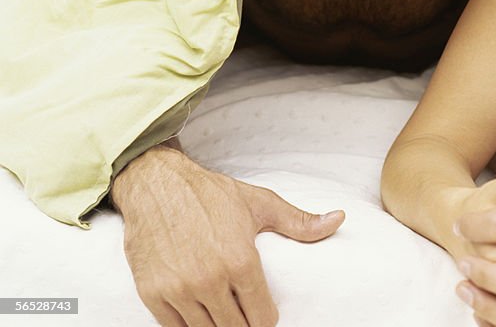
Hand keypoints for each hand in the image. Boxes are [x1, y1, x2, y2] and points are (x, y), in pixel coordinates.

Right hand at [111, 144, 344, 326]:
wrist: (157, 185)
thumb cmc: (210, 194)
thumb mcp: (261, 204)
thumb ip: (300, 221)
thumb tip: (339, 219)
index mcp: (240, 262)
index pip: (262, 317)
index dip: (268, 319)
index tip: (267, 313)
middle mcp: (209, 281)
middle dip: (245, 325)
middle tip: (247, 314)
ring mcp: (179, 290)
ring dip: (218, 326)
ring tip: (226, 313)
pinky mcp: (152, 294)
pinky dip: (189, 326)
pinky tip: (200, 315)